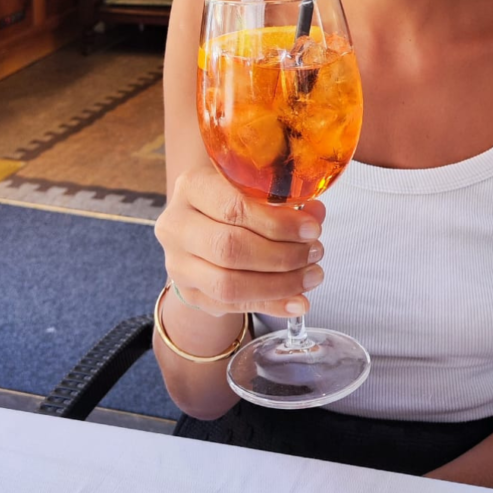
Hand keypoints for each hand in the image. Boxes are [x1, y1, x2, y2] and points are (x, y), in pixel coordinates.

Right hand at [154, 164, 325, 319]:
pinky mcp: (189, 292)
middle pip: (230, 249)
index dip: (277, 222)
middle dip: (282, 255)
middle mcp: (177, 225)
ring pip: (228, 284)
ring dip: (279, 284)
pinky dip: (271, 305)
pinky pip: (231, 307)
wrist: (202, 223)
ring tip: (312, 276)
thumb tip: (315, 214)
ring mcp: (178, 263)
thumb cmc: (234, 198)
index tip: (312, 229)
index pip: (234, 207)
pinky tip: (298, 302)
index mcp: (192, 186)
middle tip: (315, 253)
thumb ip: (285, 199)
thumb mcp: (254, 187)